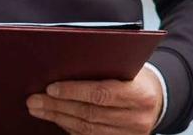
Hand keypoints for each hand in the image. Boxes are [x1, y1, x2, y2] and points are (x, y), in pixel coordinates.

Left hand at [25, 69, 165, 134]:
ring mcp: (129, 134)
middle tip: (35, 100)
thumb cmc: (136, 77)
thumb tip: (65, 65)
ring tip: (39, 109)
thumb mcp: (127, 66)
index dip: (74, 91)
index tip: (51, 88)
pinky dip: (70, 128)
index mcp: (140, 94)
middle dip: (58, 106)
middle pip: (90, 114)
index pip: (101, 93)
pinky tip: (57, 119)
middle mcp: (136, 118)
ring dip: (59, 118)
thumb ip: (103, 66)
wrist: (157, 98)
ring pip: (87, 129)